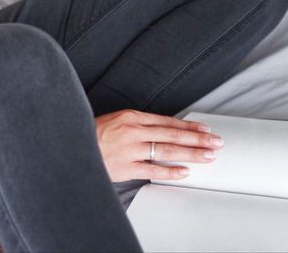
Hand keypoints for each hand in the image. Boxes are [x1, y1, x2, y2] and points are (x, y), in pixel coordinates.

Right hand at [94, 109, 222, 182]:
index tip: (204, 129)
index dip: (188, 126)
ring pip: (167, 151)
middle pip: (173, 135)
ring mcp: (131, 149)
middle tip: (215, 142)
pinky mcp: (126, 167)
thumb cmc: (92, 133)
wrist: (72, 144)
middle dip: (197, 139)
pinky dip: (170, 171)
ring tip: (207, 156)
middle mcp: (134, 131)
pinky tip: (184, 172)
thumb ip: (139, 124)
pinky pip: (152, 170)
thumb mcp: (117, 120)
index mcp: (132, 116)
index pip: (168, 121)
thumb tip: (164, 130)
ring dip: (190, 154)